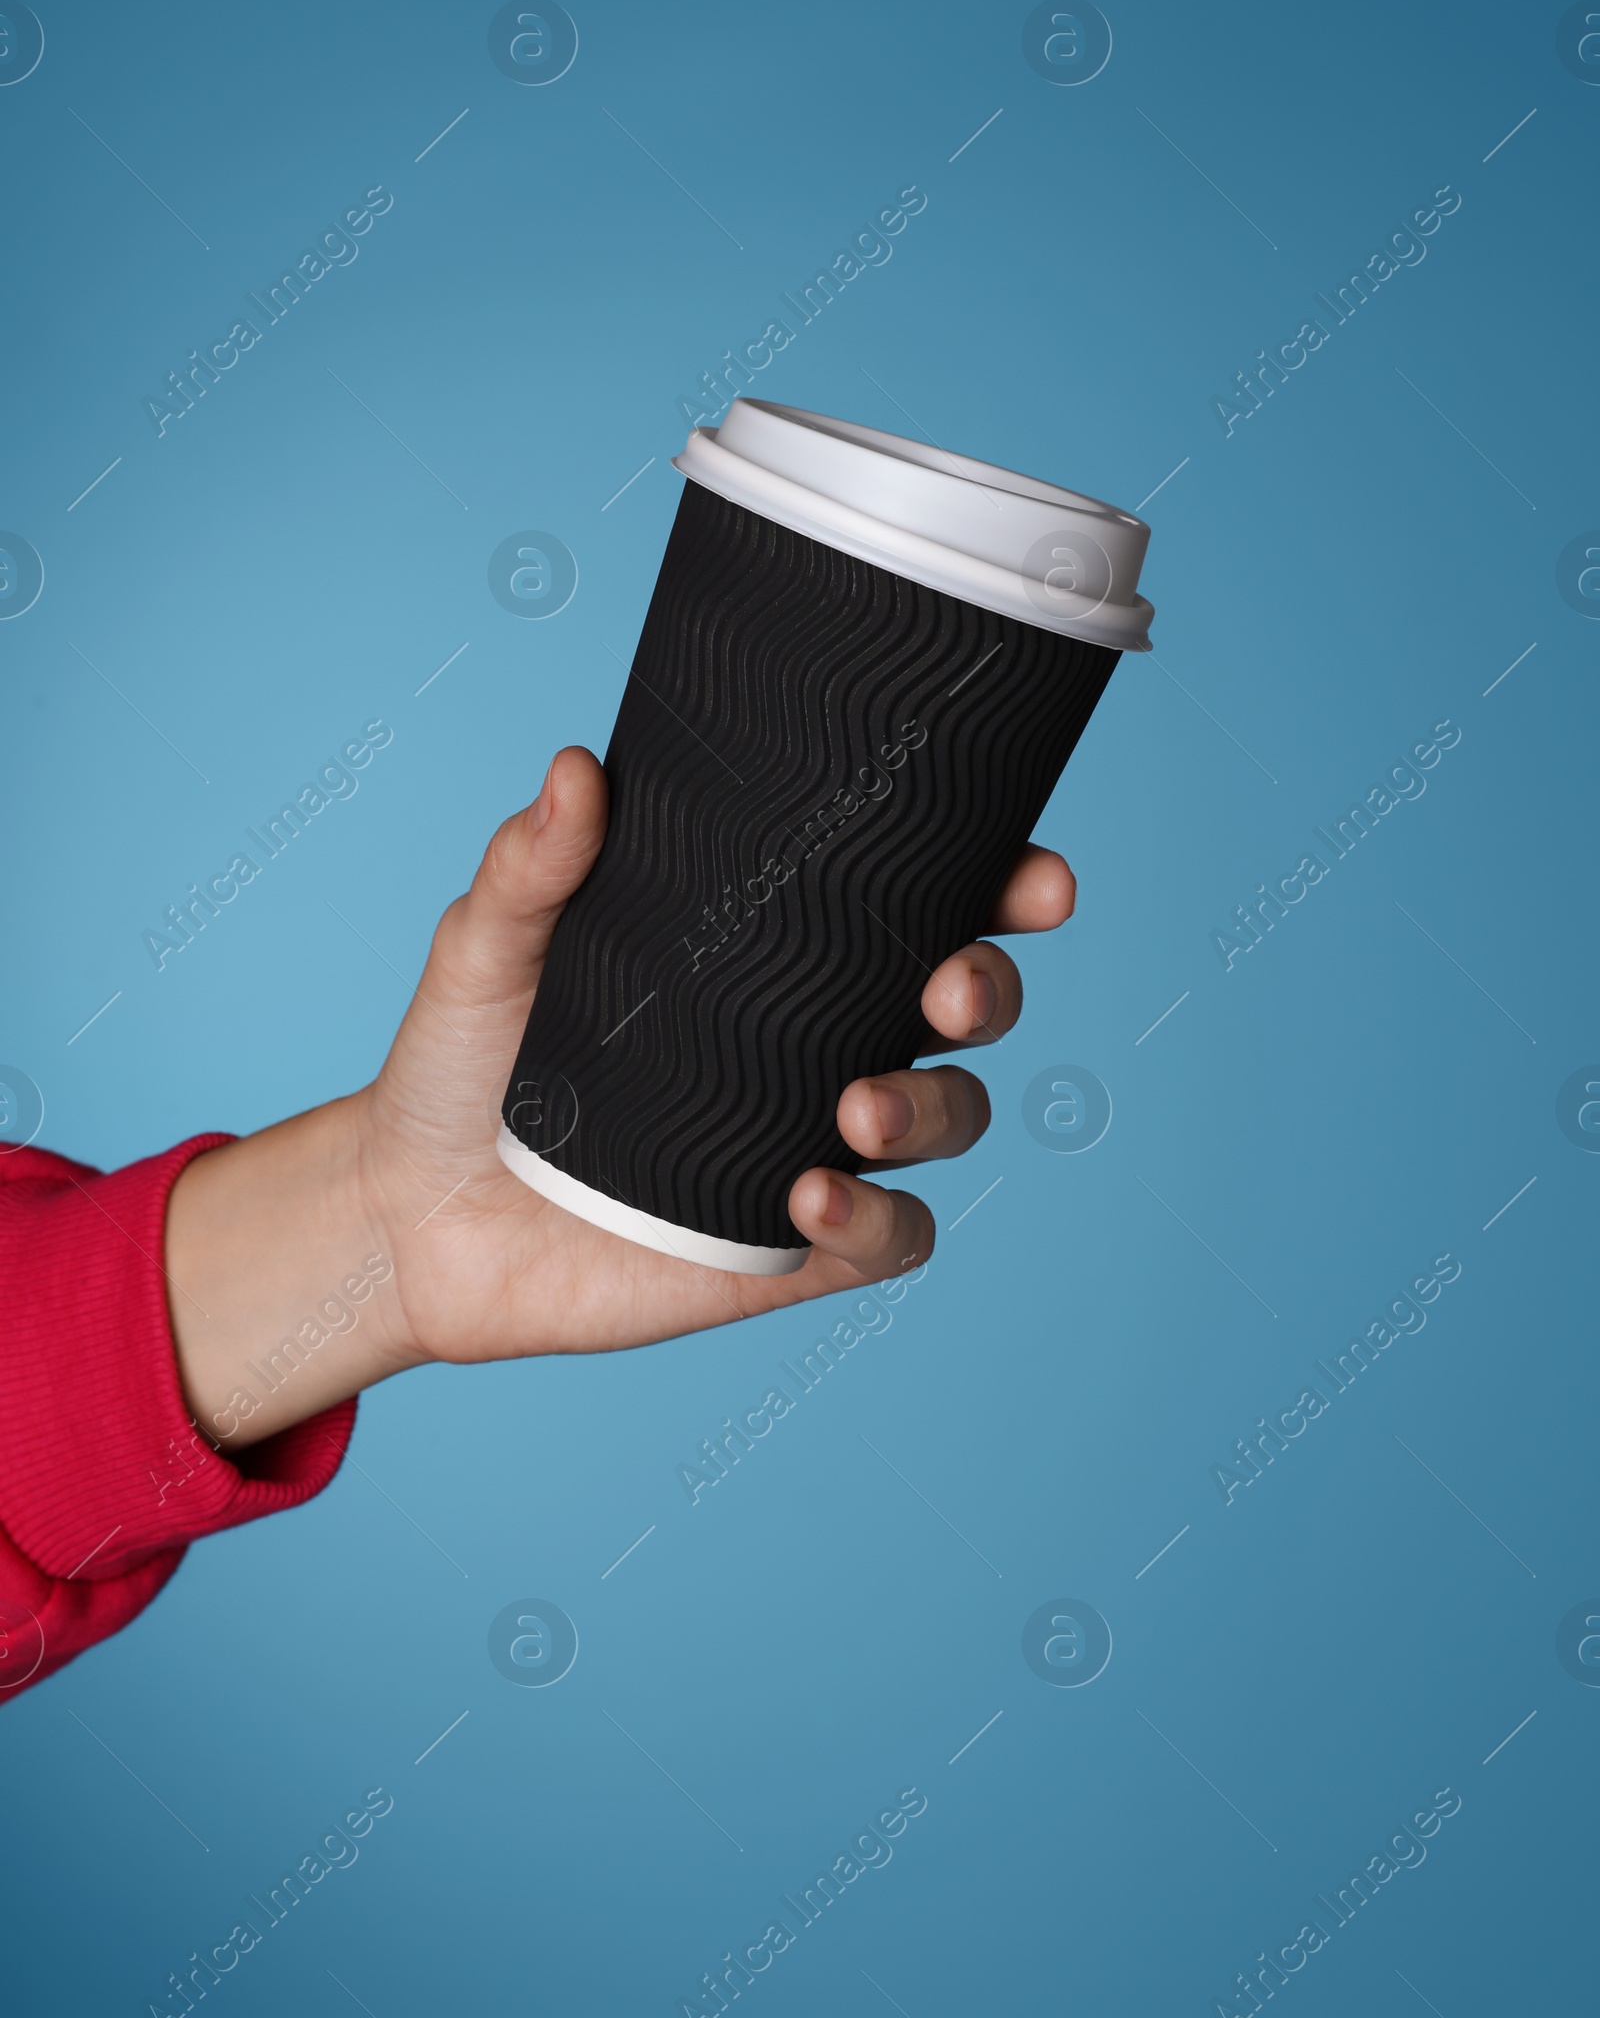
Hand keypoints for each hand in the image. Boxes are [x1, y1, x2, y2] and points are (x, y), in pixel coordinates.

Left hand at [166, 748, 1075, 1445]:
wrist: (412, 1218)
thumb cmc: (464, 1061)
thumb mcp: (489, 950)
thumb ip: (533, 867)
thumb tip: (575, 767)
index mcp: (780, 950)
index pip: (920, 901)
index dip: (1001, 884)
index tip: (1033, 875)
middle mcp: (820, 1038)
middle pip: (969, 1004)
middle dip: (989, 987)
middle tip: (948, 985)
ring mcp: (815, 1143)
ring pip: (951, 1118)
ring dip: (935, 1107)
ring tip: (855, 1110)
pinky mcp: (792, 1249)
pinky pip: (892, 1239)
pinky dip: (879, 1221)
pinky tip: (809, 1199)